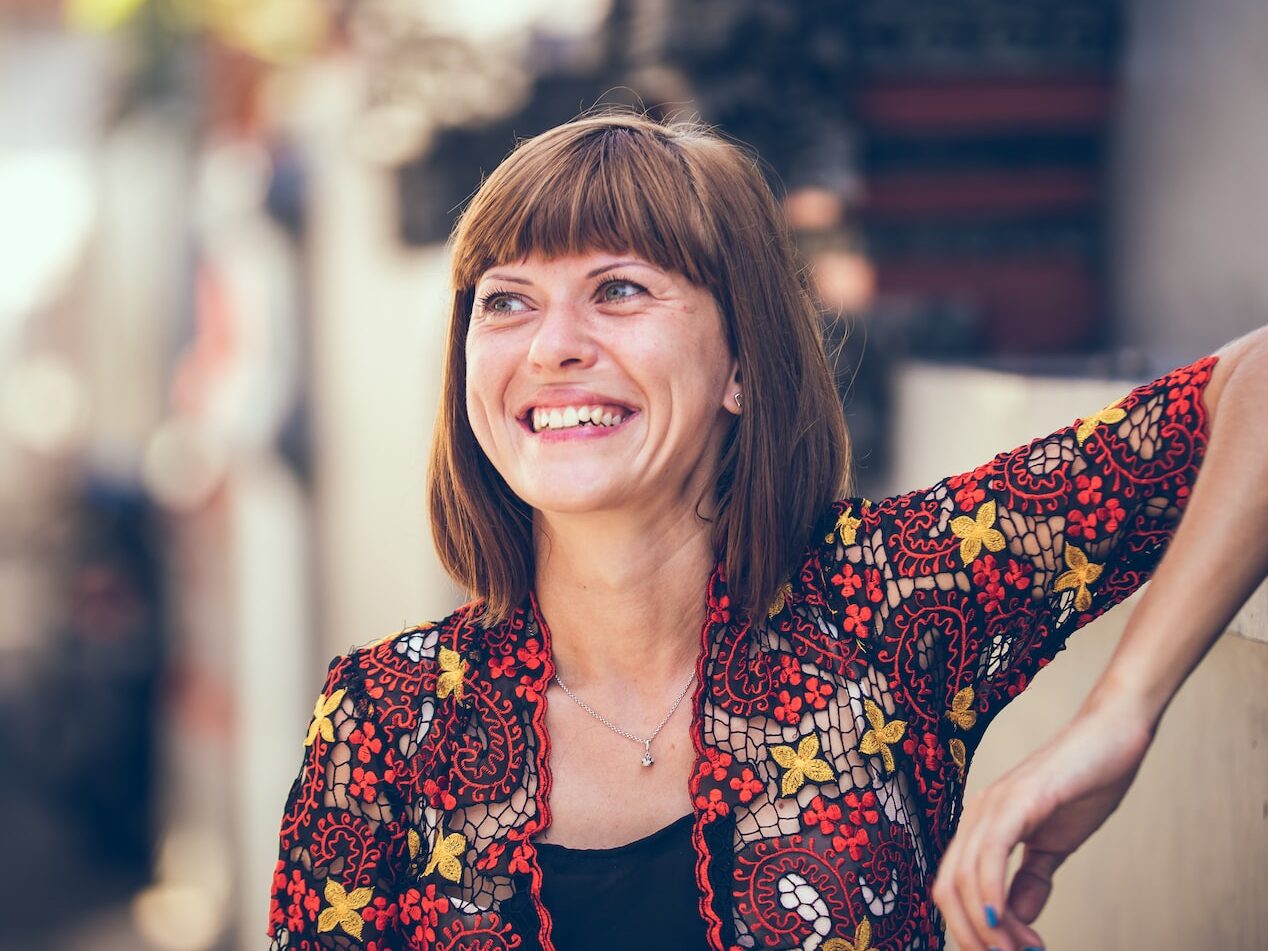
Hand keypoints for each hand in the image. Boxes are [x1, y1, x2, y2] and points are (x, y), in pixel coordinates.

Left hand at [931, 697, 1156, 949]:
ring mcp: (992, 804)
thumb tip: (1015, 915)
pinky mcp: (1017, 799)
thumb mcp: (1054, 844)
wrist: (1114, 737)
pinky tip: (1004, 920)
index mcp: (981, 826)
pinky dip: (991, 894)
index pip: (953, 888)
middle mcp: (976, 815)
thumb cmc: (1086, 784)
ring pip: (965, 879)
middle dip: (974, 937)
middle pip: (948, 890)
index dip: (970, 931)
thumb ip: (1032, 879)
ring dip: (990, 929)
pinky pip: (990, 854)